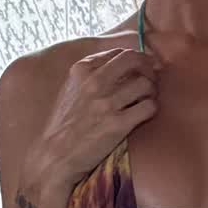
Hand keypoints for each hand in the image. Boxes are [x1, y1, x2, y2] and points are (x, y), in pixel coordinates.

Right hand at [33, 44, 159, 184]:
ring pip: (145, 84)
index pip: (119, 52)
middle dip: (147, 67)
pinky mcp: (118, 124)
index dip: (135, 58)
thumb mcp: (71, 89)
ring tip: (146, 99)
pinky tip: (144, 113)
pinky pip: (149, 107)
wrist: (56, 155)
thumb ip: (91, 73)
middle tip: (150, 78)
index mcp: (81, 70)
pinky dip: (151, 108)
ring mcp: (106, 103)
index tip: (141, 66)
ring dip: (151, 91)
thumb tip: (122, 63)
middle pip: (134, 60)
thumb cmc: (65, 124)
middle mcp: (94, 82)